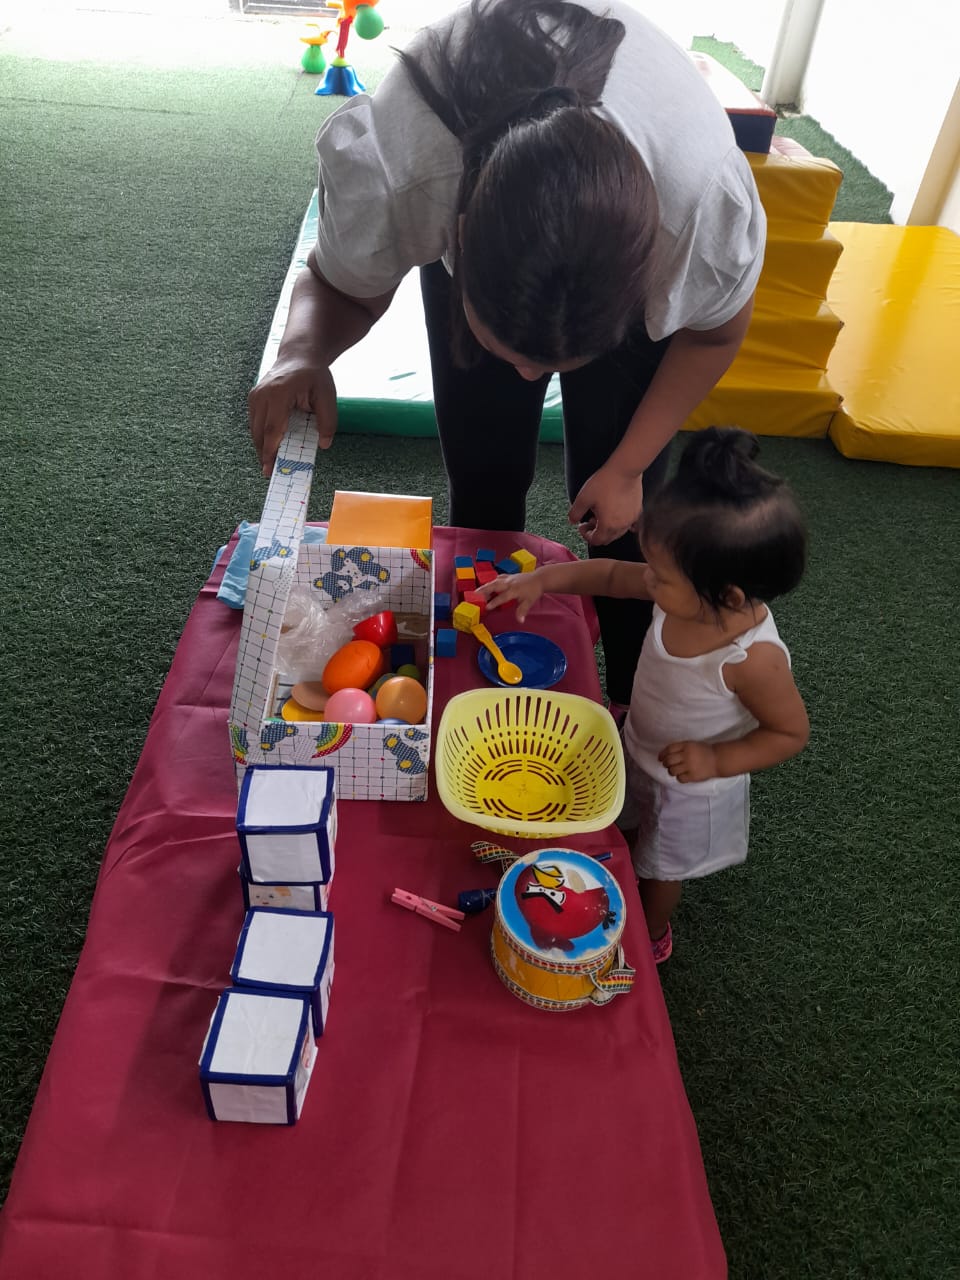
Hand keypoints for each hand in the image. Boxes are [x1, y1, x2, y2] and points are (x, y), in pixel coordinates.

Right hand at [248, 358, 337, 476]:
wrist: (299, 356)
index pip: (272, 428)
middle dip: (263, 454)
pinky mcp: (253, 398)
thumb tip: (324, 444)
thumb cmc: (314, 376)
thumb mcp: (327, 396)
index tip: (270, 467)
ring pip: (253, 429)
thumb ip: (328, 421)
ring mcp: (255, 395)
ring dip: (261, 447)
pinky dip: (260, 436)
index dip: (270, 450)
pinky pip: (254, 422)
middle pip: (259, 431)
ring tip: (269, 463)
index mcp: (279, 393)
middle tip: (269, 473)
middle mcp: (262, 394)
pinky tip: (269, 447)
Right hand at [475, 572, 543, 623]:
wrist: (540, 578)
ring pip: (494, 581)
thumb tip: (520, 621)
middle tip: (474, 596)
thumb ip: (522, 611)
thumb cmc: (534, 591)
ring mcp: (508, 578)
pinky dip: (491, 582)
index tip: (487, 607)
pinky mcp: (508, 576)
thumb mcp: (529, 602)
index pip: (502, 597)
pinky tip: (487, 585)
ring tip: (476, 592)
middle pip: (494, 586)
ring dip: (485, 586)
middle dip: (484, 591)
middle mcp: (509, 583)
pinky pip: (497, 578)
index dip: (494, 602)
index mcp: (514, 590)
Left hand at [568, 464, 643, 545]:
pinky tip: (617, 514)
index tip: (582, 525)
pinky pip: (630, 525)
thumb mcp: (583, 498)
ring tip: (602, 513)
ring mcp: (631, 520)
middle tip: (591, 519)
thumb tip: (572, 521)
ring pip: (618, 533)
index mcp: (607, 526)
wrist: (625, 470)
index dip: (586, 535)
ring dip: (608, 528)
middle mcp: (621, 527)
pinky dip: (621, 524)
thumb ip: (575, 513)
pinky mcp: (638, 512)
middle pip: (607, 539)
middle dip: (596, 532)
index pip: (596, 541)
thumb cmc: (605, 483)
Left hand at [658, 741, 718, 783]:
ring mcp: (690, 766)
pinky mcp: (693, 776)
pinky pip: (680, 778)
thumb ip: (680, 748)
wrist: (717, 759)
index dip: (662, 754)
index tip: (660, 758)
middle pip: (669, 761)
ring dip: (671, 771)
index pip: (669, 749)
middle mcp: (687, 755)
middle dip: (665, 763)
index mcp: (686, 746)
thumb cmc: (703, 751)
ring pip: (672, 771)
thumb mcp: (691, 744)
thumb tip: (665, 754)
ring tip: (675, 770)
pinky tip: (683, 775)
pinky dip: (679, 777)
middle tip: (667, 765)